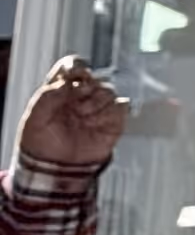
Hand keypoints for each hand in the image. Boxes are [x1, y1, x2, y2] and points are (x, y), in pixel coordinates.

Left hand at [16, 62, 122, 184]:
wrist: (55, 170)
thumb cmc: (41, 144)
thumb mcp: (34, 118)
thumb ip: (47, 96)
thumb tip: (67, 82)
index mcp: (62, 90)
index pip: (75, 64)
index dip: (77, 66)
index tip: (74, 75)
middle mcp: (82, 96)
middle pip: (94, 77)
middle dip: (85, 91)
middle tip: (75, 108)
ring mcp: (98, 108)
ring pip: (108, 91)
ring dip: (95, 105)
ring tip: (84, 120)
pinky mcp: (113, 121)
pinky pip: (121, 106)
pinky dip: (109, 114)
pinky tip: (96, 125)